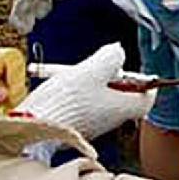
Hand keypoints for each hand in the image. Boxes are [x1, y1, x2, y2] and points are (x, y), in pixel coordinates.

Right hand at [15, 43, 152, 140]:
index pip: (147, 98)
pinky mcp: (73, 128)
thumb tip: (118, 51)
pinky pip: (82, 106)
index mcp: (122, 109)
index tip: (134, 69)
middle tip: (96, 66)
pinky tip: (62, 86)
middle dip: (111, 77)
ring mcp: (91, 126)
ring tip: (73, 74)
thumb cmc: (65, 101)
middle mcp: (110, 122)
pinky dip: (76, 94)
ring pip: (100, 99)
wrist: (31, 127)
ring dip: (90, 83)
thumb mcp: (92, 70)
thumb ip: (111, 57)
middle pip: (122, 95)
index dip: (145, 82)